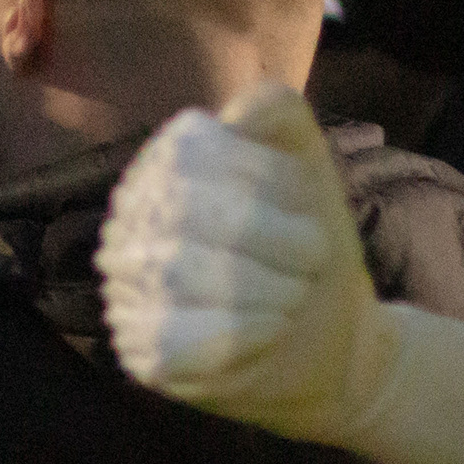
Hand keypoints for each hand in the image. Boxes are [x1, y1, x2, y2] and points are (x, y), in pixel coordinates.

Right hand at [96, 81, 463, 463]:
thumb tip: (233, 115)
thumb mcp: (309, 166)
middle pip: (184, 211)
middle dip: (271, 240)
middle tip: (309, 264)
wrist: (338, 342)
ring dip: (263, 288)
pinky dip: (240, 335)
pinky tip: (269, 332)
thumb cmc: (312, 249)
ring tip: (293, 297)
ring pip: (177, 274)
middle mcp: (130, 218)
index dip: (265, 183)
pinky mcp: (138, 350)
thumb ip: (278, 113)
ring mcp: (125, 285)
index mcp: (164, 162)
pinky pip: (174, 337)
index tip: (308, 216)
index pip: (192, 152)